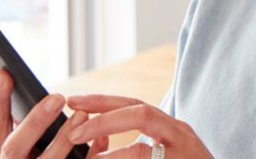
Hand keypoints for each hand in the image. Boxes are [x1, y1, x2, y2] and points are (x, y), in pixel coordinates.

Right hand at [0, 68, 109, 158]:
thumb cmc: (26, 156)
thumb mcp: (9, 135)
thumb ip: (0, 107)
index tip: (4, 72)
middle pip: (15, 147)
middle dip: (34, 122)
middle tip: (57, 97)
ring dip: (63, 140)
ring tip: (82, 115)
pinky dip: (88, 156)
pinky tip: (101, 140)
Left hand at [66, 95, 211, 157]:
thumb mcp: (165, 152)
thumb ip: (140, 146)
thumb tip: (96, 142)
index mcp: (172, 128)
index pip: (135, 105)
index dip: (103, 102)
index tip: (74, 102)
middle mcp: (180, 135)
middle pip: (140, 114)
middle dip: (102, 119)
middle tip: (72, 132)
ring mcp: (182, 156)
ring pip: (139, 151)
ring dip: (109, 157)